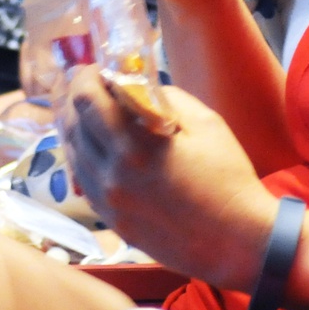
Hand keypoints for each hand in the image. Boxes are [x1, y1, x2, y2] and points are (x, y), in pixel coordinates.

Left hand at [62, 71, 277, 289]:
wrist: (236, 240)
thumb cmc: (227, 177)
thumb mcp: (205, 123)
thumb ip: (165, 99)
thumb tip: (137, 86)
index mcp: (135, 146)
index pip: (86, 100)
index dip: (84, 77)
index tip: (95, 69)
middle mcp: (112, 174)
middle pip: (72, 125)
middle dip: (77, 98)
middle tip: (90, 86)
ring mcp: (109, 202)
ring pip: (73, 155)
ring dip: (76, 128)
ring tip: (91, 114)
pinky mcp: (113, 222)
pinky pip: (83, 182)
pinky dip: (84, 158)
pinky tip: (97, 149)